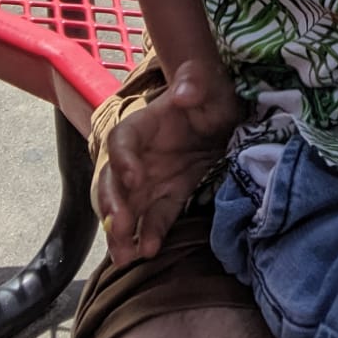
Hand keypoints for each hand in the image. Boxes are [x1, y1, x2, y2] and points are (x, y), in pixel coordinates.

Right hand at [95, 58, 241, 266]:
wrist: (225, 112)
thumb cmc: (211, 91)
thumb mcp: (206, 81)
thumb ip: (193, 82)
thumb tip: (184, 93)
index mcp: (143, 124)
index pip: (121, 141)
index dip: (122, 159)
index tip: (132, 178)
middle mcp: (140, 155)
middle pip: (114, 180)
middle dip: (112, 204)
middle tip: (118, 226)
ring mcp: (152, 179)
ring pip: (127, 207)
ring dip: (120, 231)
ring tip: (123, 255)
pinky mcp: (170, 195)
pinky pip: (155, 218)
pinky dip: (149, 234)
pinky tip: (149, 252)